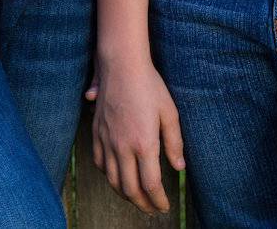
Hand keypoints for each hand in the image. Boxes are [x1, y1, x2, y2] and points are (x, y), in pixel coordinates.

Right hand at [92, 55, 185, 214]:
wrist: (121, 66)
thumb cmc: (150, 86)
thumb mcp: (170, 113)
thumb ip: (174, 143)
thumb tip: (179, 167)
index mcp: (144, 144)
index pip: (150, 185)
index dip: (158, 201)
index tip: (164, 207)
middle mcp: (122, 147)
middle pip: (130, 189)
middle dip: (142, 204)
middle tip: (152, 209)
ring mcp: (106, 141)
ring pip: (112, 180)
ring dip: (125, 194)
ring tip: (136, 199)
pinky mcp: (96, 134)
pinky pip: (99, 164)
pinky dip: (109, 177)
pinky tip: (117, 177)